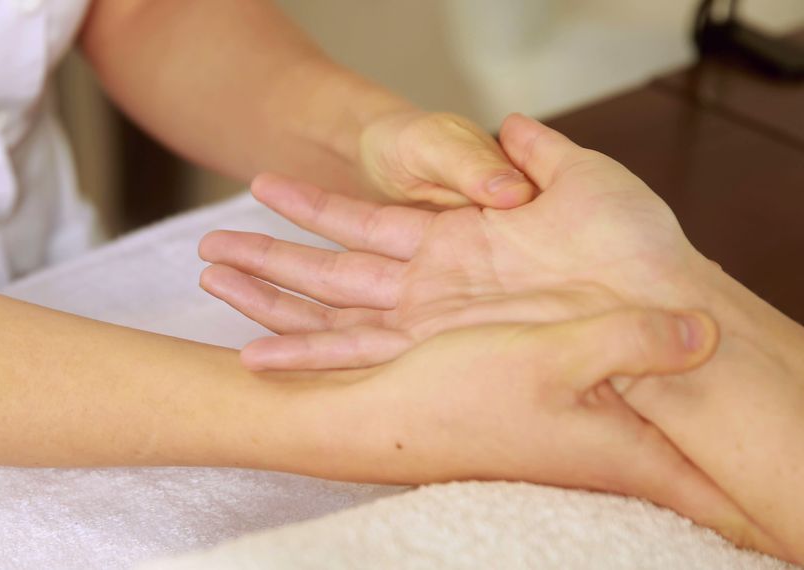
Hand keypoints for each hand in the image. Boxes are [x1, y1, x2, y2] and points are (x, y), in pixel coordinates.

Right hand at [199, 114, 706, 369]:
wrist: (660, 306)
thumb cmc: (632, 243)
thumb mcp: (581, 178)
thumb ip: (533, 154)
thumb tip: (507, 125)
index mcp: (450, 242)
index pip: (359, 221)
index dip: (309, 206)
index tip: (261, 186)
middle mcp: (428, 288)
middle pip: (327, 271)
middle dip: (266, 259)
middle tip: (207, 249)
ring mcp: (425, 325)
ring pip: (327, 312)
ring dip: (268, 300)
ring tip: (211, 286)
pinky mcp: (432, 358)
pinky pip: (353, 356)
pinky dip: (302, 356)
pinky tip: (254, 358)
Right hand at [302, 306, 773, 550]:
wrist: (386, 418)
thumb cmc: (462, 398)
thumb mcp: (552, 357)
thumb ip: (631, 340)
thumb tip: (708, 332)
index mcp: (630, 456)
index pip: (730, 503)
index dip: (783, 507)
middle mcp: (618, 461)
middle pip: (712, 475)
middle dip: (758, 462)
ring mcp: (591, 448)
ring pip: (676, 446)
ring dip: (714, 434)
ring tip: (767, 419)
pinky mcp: (564, 427)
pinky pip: (633, 419)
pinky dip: (662, 406)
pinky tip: (666, 379)